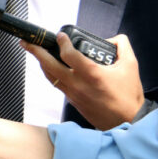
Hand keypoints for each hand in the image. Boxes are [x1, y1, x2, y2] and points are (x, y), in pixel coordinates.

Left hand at [23, 33, 143, 129]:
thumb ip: (122, 47)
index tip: (60, 35)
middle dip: (35, 51)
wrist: (128, 123)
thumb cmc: (128, 96)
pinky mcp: (72, 101)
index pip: (69, 55)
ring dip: (41, 62)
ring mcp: (73, 94)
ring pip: (49, 76)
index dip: (62, 42)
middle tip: (26, 41)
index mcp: (91, 75)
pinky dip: (51, 73)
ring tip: (34, 51)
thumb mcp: (130, 67)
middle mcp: (78, 84)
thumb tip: (114, 38)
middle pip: (49, 65)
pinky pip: (57, 84)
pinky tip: (50, 67)